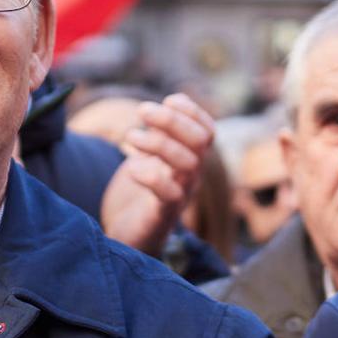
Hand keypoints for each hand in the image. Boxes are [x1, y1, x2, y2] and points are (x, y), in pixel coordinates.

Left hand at [100, 93, 214, 255]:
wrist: (129, 237)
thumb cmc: (138, 193)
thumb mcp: (150, 156)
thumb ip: (161, 132)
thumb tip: (174, 100)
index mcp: (190, 160)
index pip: (208, 130)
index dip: (193, 111)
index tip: (169, 99)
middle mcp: (192, 177)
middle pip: (201, 141)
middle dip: (173, 120)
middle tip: (142, 110)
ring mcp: (181, 196)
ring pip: (188, 163)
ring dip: (158, 142)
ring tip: (130, 137)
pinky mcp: (163, 215)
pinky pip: (169, 193)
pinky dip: (150, 175)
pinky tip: (131, 167)